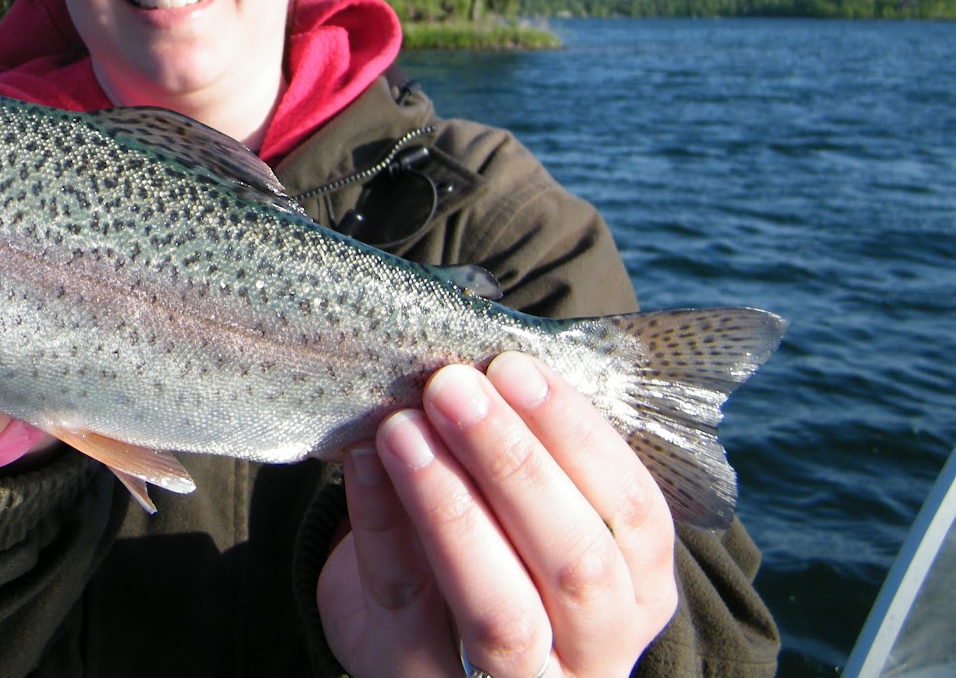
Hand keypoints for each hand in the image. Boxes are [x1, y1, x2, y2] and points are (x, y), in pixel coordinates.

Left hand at [317, 354, 677, 677]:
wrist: (411, 636)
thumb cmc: (491, 539)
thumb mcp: (531, 498)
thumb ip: (528, 441)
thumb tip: (486, 353)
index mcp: (637, 587)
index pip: (635, 513)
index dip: (578, 435)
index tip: (514, 365)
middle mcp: (594, 648)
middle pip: (577, 565)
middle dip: (514, 464)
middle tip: (452, 384)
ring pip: (500, 608)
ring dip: (450, 505)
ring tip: (402, 426)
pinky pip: (405, 603)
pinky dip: (384, 525)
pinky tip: (363, 462)